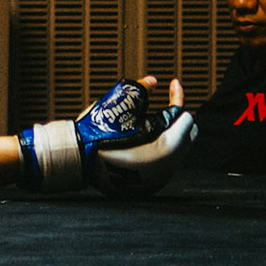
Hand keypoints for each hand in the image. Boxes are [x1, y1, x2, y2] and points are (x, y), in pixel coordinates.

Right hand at [19, 76, 195, 195]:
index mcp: (166, 147)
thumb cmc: (97, 135)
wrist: (79, 163)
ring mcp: (161, 177)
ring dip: (171, 132)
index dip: (179, 98)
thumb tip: (152, 81)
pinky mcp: (152, 183)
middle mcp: (168, 164)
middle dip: (178, 118)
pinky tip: (148, 139)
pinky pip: (167, 162)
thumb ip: (138, 92)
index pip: (185, 119)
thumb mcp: (117, 106)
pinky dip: (161, 147)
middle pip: (187, 135)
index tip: (173, 85)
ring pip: (178, 149)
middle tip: (167, 104)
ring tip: (156, 120)